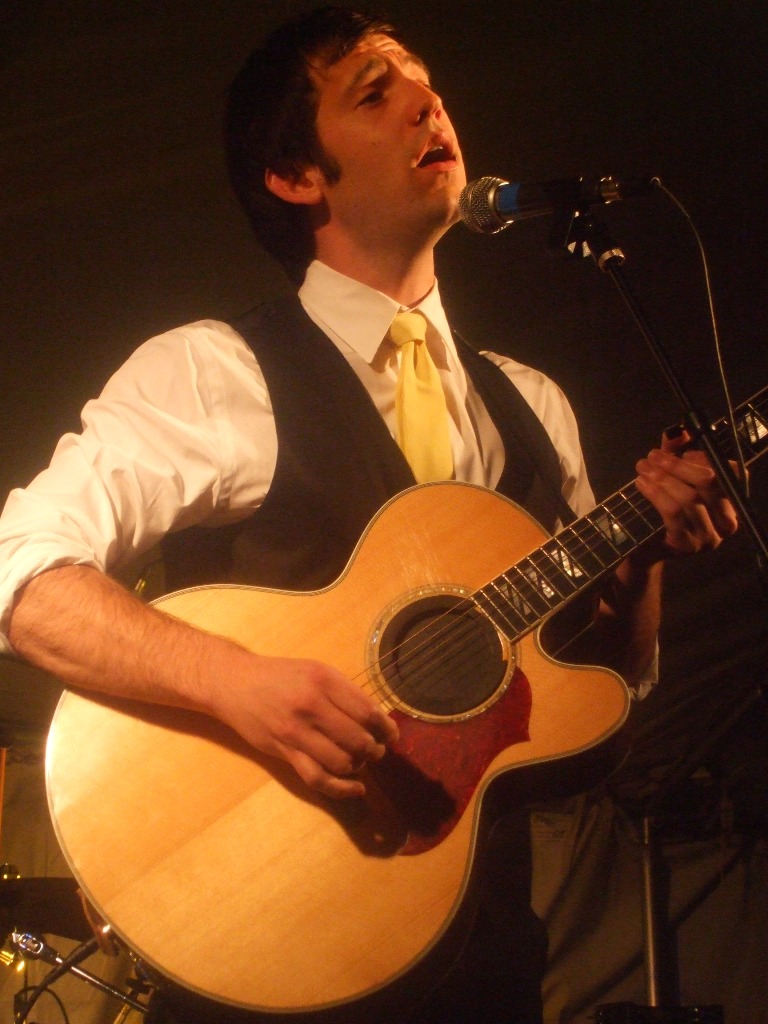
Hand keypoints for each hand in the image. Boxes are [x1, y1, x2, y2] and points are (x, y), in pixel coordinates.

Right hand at [209, 650, 398, 799]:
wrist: (235, 683)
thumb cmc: (280, 676)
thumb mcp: (315, 671)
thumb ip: (344, 692)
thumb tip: (377, 720)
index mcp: (324, 680)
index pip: (368, 711)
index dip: (386, 728)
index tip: (392, 735)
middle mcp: (311, 705)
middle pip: (359, 739)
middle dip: (374, 750)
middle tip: (376, 750)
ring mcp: (296, 731)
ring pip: (342, 761)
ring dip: (358, 767)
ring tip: (359, 762)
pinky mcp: (284, 752)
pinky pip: (318, 778)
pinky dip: (342, 789)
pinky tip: (356, 788)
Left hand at [635, 430, 738, 556]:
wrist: (648, 549)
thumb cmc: (666, 509)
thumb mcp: (673, 478)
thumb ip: (678, 453)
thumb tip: (678, 431)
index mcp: (731, 502)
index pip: (732, 473)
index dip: (706, 458)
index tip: (683, 452)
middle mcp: (727, 521)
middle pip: (708, 482)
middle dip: (678, 464)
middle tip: (652, 456)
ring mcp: (709, 536)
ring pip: (689, 497)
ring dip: (662, 477)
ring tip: (642, 467)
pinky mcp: (688, 544)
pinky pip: (673, 512)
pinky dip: (656, 493)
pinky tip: (641, 483)